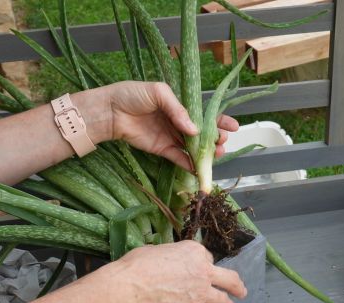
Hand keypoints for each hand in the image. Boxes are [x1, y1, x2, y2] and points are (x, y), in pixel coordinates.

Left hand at [74, 82, 238, 169]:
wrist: (109, 110)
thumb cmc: (132, 94)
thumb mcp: (158, 92)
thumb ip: (178, 110)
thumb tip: (194, 129)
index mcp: (179, 105)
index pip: (204, 113)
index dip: (220, 120)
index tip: (234, 127)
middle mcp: (177, 121)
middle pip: (202, 132)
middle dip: (216, 138)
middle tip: (223, 143)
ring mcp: (170, 136)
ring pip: (193, 147)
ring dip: (206, 153)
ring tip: (217, 156)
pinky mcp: (161, 149)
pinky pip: (179, 158)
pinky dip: (189, 164)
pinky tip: (200, 168)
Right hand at [115, 240, 246, 302]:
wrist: (134, 284)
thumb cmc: (139, 263)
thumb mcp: (159, 249)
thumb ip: (171, 256)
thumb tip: (167, 262)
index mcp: (195, 252)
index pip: (207, 258)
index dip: (205, 264)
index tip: (202, 269)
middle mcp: (204, 271)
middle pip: (228, 278)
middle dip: (236, 285)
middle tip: (241, 289)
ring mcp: (202, 292)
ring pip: (223, 300)